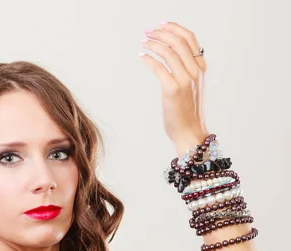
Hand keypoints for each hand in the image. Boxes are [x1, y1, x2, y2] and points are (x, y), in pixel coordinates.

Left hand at [139, 21, 208, 155]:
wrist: (189, 132)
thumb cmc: (187, 112)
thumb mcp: (192, 87)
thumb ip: (187, 71)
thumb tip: (172, 55)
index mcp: (201, 69)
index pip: (190, 39)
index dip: (175, 28)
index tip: (161, 25)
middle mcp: (196, 73)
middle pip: (178, 42)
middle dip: (161, 33)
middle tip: (148, 32)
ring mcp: (185, 81)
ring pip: (169, 52)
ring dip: (153, 44)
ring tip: (143, 43)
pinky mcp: (173, 90)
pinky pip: (159, 68)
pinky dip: (149, 59)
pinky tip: (142, 57)